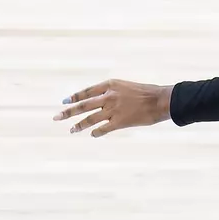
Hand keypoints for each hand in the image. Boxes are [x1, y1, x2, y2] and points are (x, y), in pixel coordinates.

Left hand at [54, 79, 171, 136]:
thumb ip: (113, 94)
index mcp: (111, 85)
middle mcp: (109, 96)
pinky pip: (102, 129)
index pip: (87, 91)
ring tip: (72, 130)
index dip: (75, 97)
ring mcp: (113, 110)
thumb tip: (100, 102)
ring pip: (90, 119)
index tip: (65, 101)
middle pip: (83, 105)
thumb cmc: (148, 92)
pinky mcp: (119, 122)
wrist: (161, 100)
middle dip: (68, 112)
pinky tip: (93, 134)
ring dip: (79, 125)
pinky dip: (96, 132)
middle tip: (56, 117)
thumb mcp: (127, 87)